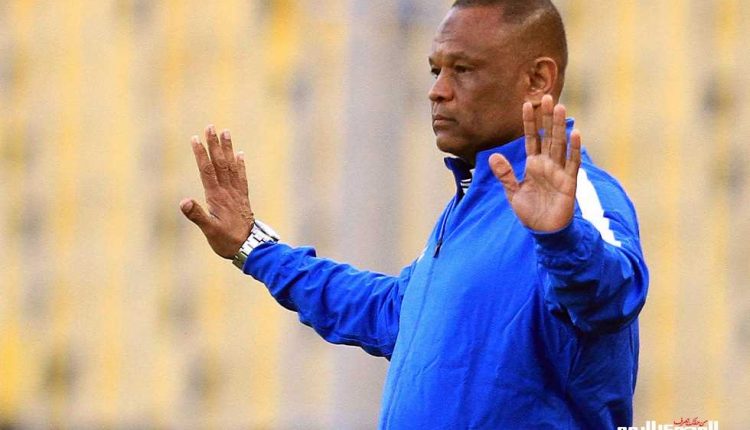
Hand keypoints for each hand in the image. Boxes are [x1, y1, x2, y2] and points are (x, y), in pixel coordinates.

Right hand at [180, 125, 254, 258]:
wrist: (250, 248)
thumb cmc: (227, 241)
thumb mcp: (209, 230)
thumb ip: (197, 215)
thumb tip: (184, 202)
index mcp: (217, 197)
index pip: (207, 171)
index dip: (201, 154)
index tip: (195, 138)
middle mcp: (227, 192)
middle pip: (220, 163)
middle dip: (214, 144)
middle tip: (211, 126)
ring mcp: (237, 194)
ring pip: (231, 166)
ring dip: (228, 149)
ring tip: (226, 132)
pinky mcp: (243, 198)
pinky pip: (242, 177)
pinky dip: (240, 164)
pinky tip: (240, 154)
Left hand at [489, 95, 581, 231]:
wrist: (544, 232)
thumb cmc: (530, 212)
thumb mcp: (513, 192)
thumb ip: (505, 174)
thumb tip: (492, 155)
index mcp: (534, 165)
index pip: (531, 139)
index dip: (529, 123)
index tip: (525, 105)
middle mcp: (547, 165)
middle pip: (547, 136)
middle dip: (547, 117)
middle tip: (548, 96)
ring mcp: (559, 172)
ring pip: (560, 144)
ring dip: (560, 126)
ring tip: (560, 108)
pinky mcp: (569, 182)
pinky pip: (572, 163)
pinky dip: (574, 149)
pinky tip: (575, 134)